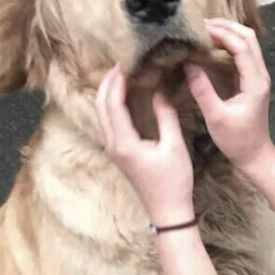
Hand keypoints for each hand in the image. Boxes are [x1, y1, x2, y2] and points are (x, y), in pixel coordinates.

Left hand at [95, 66, 194, 227]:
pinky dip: (113, 105)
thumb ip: (166, 117)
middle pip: (100, 106)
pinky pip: (110, 123)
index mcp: (124, 143)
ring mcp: (114, 150)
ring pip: (102, 114)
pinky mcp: (120, 153)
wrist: (168, 211)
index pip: (112, 104)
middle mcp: (113, 145)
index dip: (116, 81)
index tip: (125, 63)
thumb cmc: (174, 182)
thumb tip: (159, 93)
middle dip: (107, 83)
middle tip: (120, 64)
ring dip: (108, 93)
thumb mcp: (174, 147)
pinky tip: (126, 97)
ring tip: (121, 76)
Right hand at [186, 19, 274, 175]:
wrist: (255, 155)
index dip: (222, 33)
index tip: (200, 29)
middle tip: (202, 24)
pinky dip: (228, 45)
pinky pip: (243, 54)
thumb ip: (202, 90)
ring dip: (228, 33)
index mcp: (255, 82)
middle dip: (227, 27)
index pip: (242, 46)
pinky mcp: (251, 81)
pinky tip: (211, 47)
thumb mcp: (216, 117)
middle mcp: (260, 75)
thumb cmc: (237, 140)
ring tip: (204, 32)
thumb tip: (188, 64)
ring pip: (248, 44)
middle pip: (249, 37)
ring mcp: (258, 77)